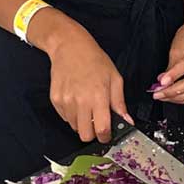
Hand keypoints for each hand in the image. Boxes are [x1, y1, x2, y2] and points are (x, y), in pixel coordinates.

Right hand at [46, 23, 129, 142]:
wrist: (69, 46)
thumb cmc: (94, 60)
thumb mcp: (114, 78)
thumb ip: (120, 103)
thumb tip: (127, 121)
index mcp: (98, 96)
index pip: (102, 129)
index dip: (106, 137)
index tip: (108, 135)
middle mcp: (80, 101)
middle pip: (85, 135)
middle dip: (93, 133)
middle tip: (97, 123)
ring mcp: (65, 101)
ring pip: (74, 127)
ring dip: (82, 123)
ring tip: (86, 106)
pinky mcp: (55, 100)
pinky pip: (65, 118)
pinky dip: (71, 114)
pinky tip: (76, 100)